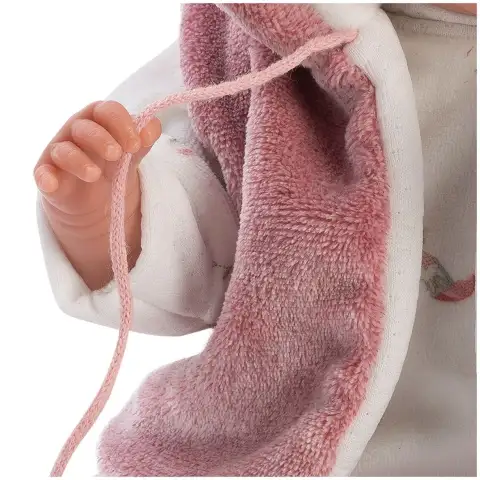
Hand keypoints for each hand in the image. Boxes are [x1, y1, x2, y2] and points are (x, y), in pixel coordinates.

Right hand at [34, 100, 161, 233]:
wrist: (94, 200)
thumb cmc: (112, 167)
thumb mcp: (130, 154)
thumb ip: (142, 140)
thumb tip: (152, 127)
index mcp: (99, 122)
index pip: (107, 111)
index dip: (122, 123)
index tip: (137, 143)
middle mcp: (76, 132)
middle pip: (84, 127)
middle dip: (102, 139)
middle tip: (117, 154)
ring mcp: (60, 153)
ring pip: (64, 150)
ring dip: (79, 161)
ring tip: (95, 175)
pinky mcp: (47, 175)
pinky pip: (42, 174)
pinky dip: (46, 177)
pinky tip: (52, 183)